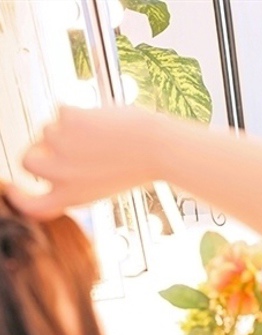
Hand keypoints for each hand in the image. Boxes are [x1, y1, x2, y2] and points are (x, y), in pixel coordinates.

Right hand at [8, 105, 158, 217]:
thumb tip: (50, 166)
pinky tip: (100, 122)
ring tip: (98, 136)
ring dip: (66, 130)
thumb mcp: (100, 188)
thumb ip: (72, 183)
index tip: (12, 187)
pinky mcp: (66, 120)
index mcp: (70, 197)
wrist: (156, 148)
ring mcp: (60, 147)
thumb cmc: (135, 167)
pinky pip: (61, 111)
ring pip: (47, 131)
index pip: (29, 205)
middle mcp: (59, 176)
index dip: (17, 196)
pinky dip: (77, 113)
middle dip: (37, 151)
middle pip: (27, 161)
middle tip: (57, 146)